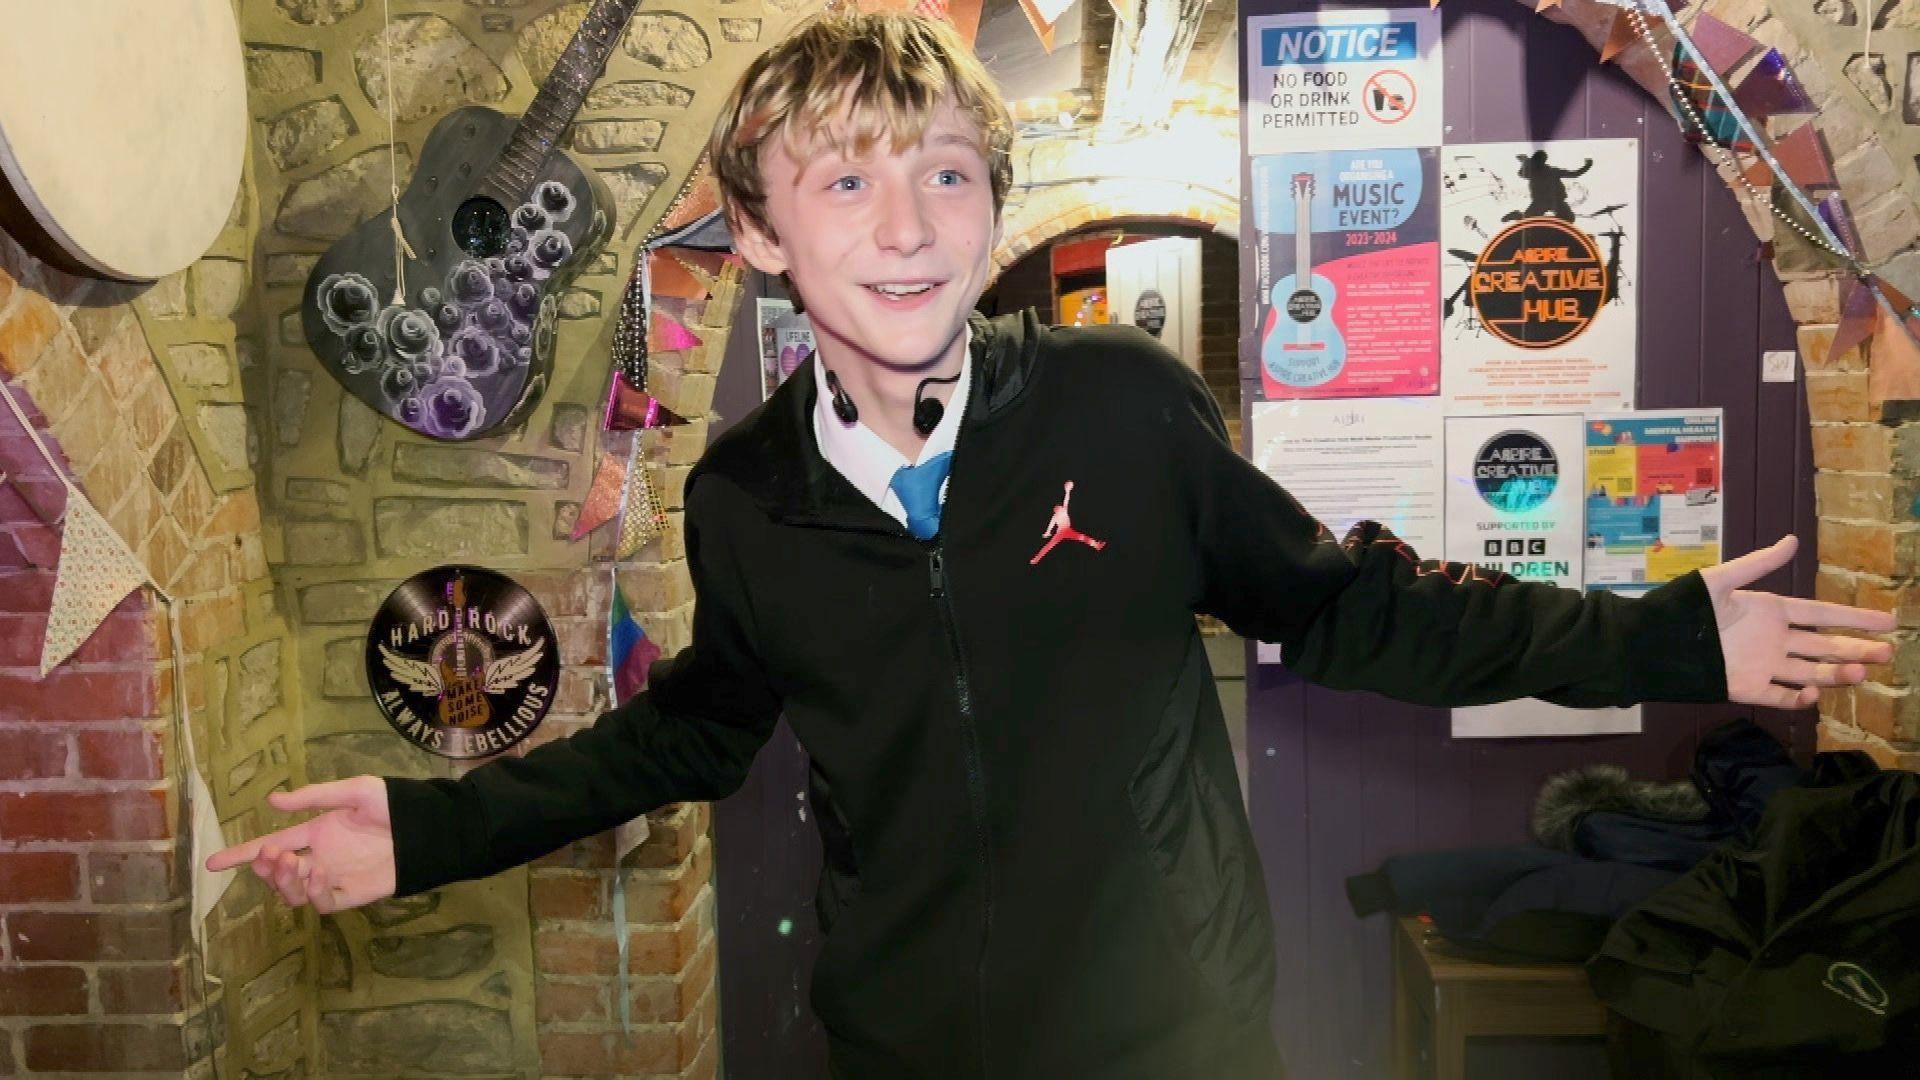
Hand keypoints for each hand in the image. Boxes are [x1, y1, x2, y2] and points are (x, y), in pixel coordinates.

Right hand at [206, 776, 396, 914]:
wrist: (425, 828)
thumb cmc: (392, 805)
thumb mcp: (353, 792)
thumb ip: (314, 798)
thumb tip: (271, 801)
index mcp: (314, 834)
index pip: (269, 846)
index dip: (241, 855)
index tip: (212, 863)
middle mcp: (318, 858)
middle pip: (277, 874)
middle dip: (266, 867)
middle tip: (271, 853)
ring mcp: (333, 878)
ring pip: (292, 892)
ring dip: (284, 881)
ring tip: (292, 862)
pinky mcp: (351, 894)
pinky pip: (322, 903)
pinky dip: (312, 893)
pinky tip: (317, 874)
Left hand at [1699, 535, 1895, 708]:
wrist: (1651, 641)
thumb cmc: (1683, 606)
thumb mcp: (1720, 580)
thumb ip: (1757, 563)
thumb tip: (1793, 540)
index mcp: (1771, 611)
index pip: (1822, 615)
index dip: (1855, 618)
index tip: (1888, 620)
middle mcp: (1774, 640)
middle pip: (1824, 647)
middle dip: (1857, 649)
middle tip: (1889, 652)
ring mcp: (1763, 665)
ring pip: (1810, 673)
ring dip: (1836, 674)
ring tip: (1863, 672)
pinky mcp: (1747, 688)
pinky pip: (1779, 696)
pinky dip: (1797, 698)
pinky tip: (1813, 693)